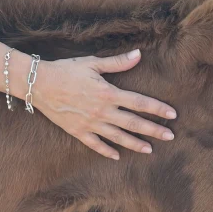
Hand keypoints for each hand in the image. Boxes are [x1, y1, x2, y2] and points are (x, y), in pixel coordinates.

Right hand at [32, 50, 176, 159]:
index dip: (157, 109)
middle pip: (133, 123)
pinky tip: (117, 156)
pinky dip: (107, 151)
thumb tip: (138, 55)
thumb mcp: (92, 63)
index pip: (139, 102)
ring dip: (135, 144)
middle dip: (153, 130)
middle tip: (171, 136)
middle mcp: (102, 111)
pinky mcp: (78, 131)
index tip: (172, 114)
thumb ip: (117, 63)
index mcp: (108, 93)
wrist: (40, 84)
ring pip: (118, 137)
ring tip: (150, 149)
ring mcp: (90, 124)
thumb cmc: (66, 70)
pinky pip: (96, 144)